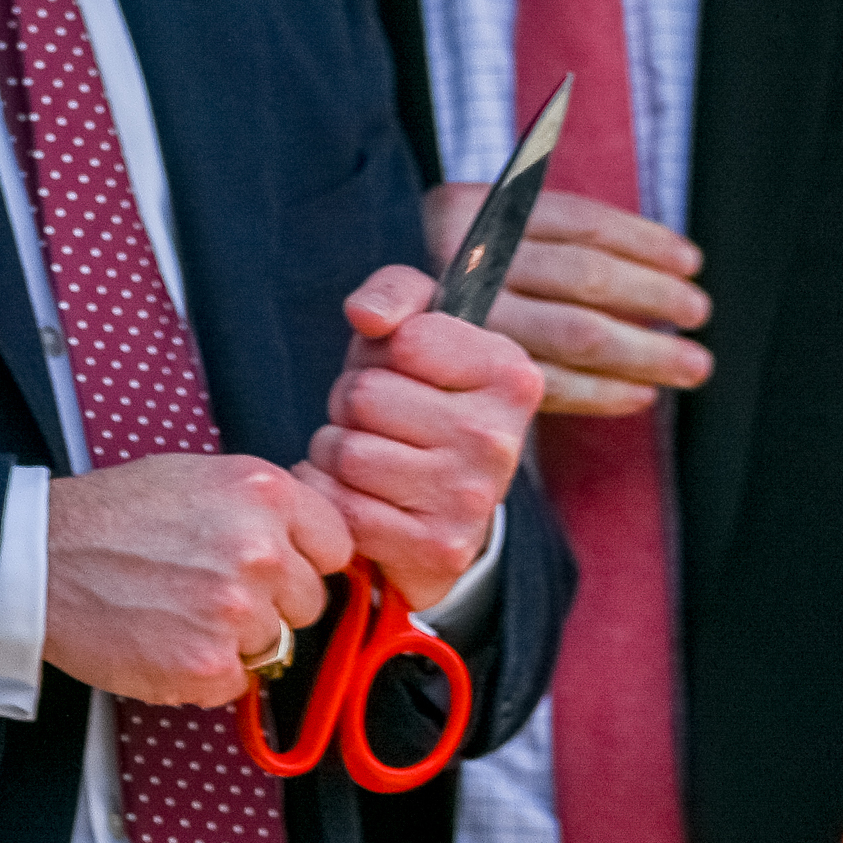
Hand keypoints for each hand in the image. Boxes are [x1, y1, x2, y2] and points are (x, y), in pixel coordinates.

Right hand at [41, 453, 350, 705]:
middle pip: (309, 600)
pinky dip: (205, 670)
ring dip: (236, 638)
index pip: (336, 544)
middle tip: (207, 585)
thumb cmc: (108, 516)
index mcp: (261, 491)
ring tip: (178, 608)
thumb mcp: (194, 477)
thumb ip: (260, 507)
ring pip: (276, 644)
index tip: (277, 565)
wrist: (38, 557)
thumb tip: (310, 542)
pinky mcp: (209, 664)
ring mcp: (237, 609)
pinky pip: (239, 681)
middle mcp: (259, 548)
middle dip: (270, 601)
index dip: (304, 558)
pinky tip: (166, 636)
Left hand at [303, 260, 540, 607]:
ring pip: (347, 452)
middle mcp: (501, 440)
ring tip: (372, 456)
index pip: (404, 340)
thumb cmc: (420, 398)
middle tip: (381, 421)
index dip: (383, 353)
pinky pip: (342, 508)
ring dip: (337, 451)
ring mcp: (472, 499)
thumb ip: (395, 293)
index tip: (407, 373)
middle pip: (363, 395)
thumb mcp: (415, 327)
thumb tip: (365, 316)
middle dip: (351, 403)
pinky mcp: (440, 549)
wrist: (441, 502)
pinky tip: (361, 496)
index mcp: (511, 373)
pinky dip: (331, 496)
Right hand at [428, 178, 705, 419]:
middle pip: (583, 277)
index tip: (690, 261)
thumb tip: (672, 258)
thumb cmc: (453, 277)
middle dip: (652, 295)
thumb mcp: (477, 232)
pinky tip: (640, 395)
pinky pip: (552, 387)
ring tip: (693, 363)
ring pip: (577, 333)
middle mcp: (462, 261)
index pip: (577, 222)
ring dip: (645, 351)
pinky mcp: (467, 376)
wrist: (373, 340)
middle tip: (698, 312)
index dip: (642, 241)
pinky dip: (603, 394)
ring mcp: (464, 321)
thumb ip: (551, 233)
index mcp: (470, 210)